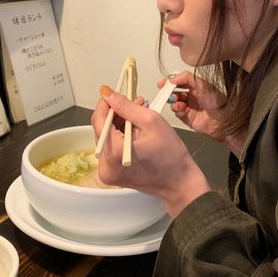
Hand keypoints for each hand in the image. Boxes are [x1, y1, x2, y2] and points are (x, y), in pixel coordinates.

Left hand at [91, 85, 210, 216]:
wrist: (179, 183)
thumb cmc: (170, 153)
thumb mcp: (150, 121)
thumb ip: (125, 106)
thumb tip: (107, 93)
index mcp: (114, 152)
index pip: (98, 120)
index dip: (106, 104)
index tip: (115, 94)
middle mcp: (105, 165)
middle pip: (102, 130)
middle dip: (116, 113)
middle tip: (134, 102)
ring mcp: (107, 172)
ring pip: (107, 138)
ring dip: (119, 124)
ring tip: (138, 114)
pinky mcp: (112, 175)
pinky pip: (111, 149)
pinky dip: (121, 137)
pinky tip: (135, 130)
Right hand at [164, 71, 224, 135]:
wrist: (223, 121)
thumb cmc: (219, 103)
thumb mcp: (203, 84)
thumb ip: (187, 78)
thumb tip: (173, 78)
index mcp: (196, 86)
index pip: (179, 81)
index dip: (170, 81)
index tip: (163, 83)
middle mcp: (191, 96)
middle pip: (174, 91)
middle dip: (169, 92)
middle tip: (169, 93)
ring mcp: (189, 106)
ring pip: (173, 102)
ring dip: (174, 101)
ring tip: (179, 102)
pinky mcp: (187, 117)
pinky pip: (176, 113)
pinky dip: (178, 110)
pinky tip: (184, 109)